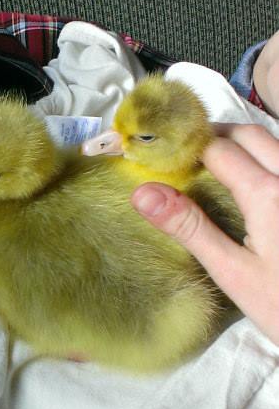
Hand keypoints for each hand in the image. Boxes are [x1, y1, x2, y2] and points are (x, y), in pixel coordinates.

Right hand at [131, 124, 278, 345]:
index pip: (218, 149)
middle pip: (249, 134)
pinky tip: (253, 185)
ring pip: (275, 144)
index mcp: (268, 194)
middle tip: (184, 155)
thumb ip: (190, 227)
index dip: (185, 146)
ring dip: (243, 145)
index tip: (160, 154)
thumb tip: (143, 192)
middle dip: (215, 136)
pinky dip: (265, 161)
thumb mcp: (233, 273)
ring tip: (214, 166)